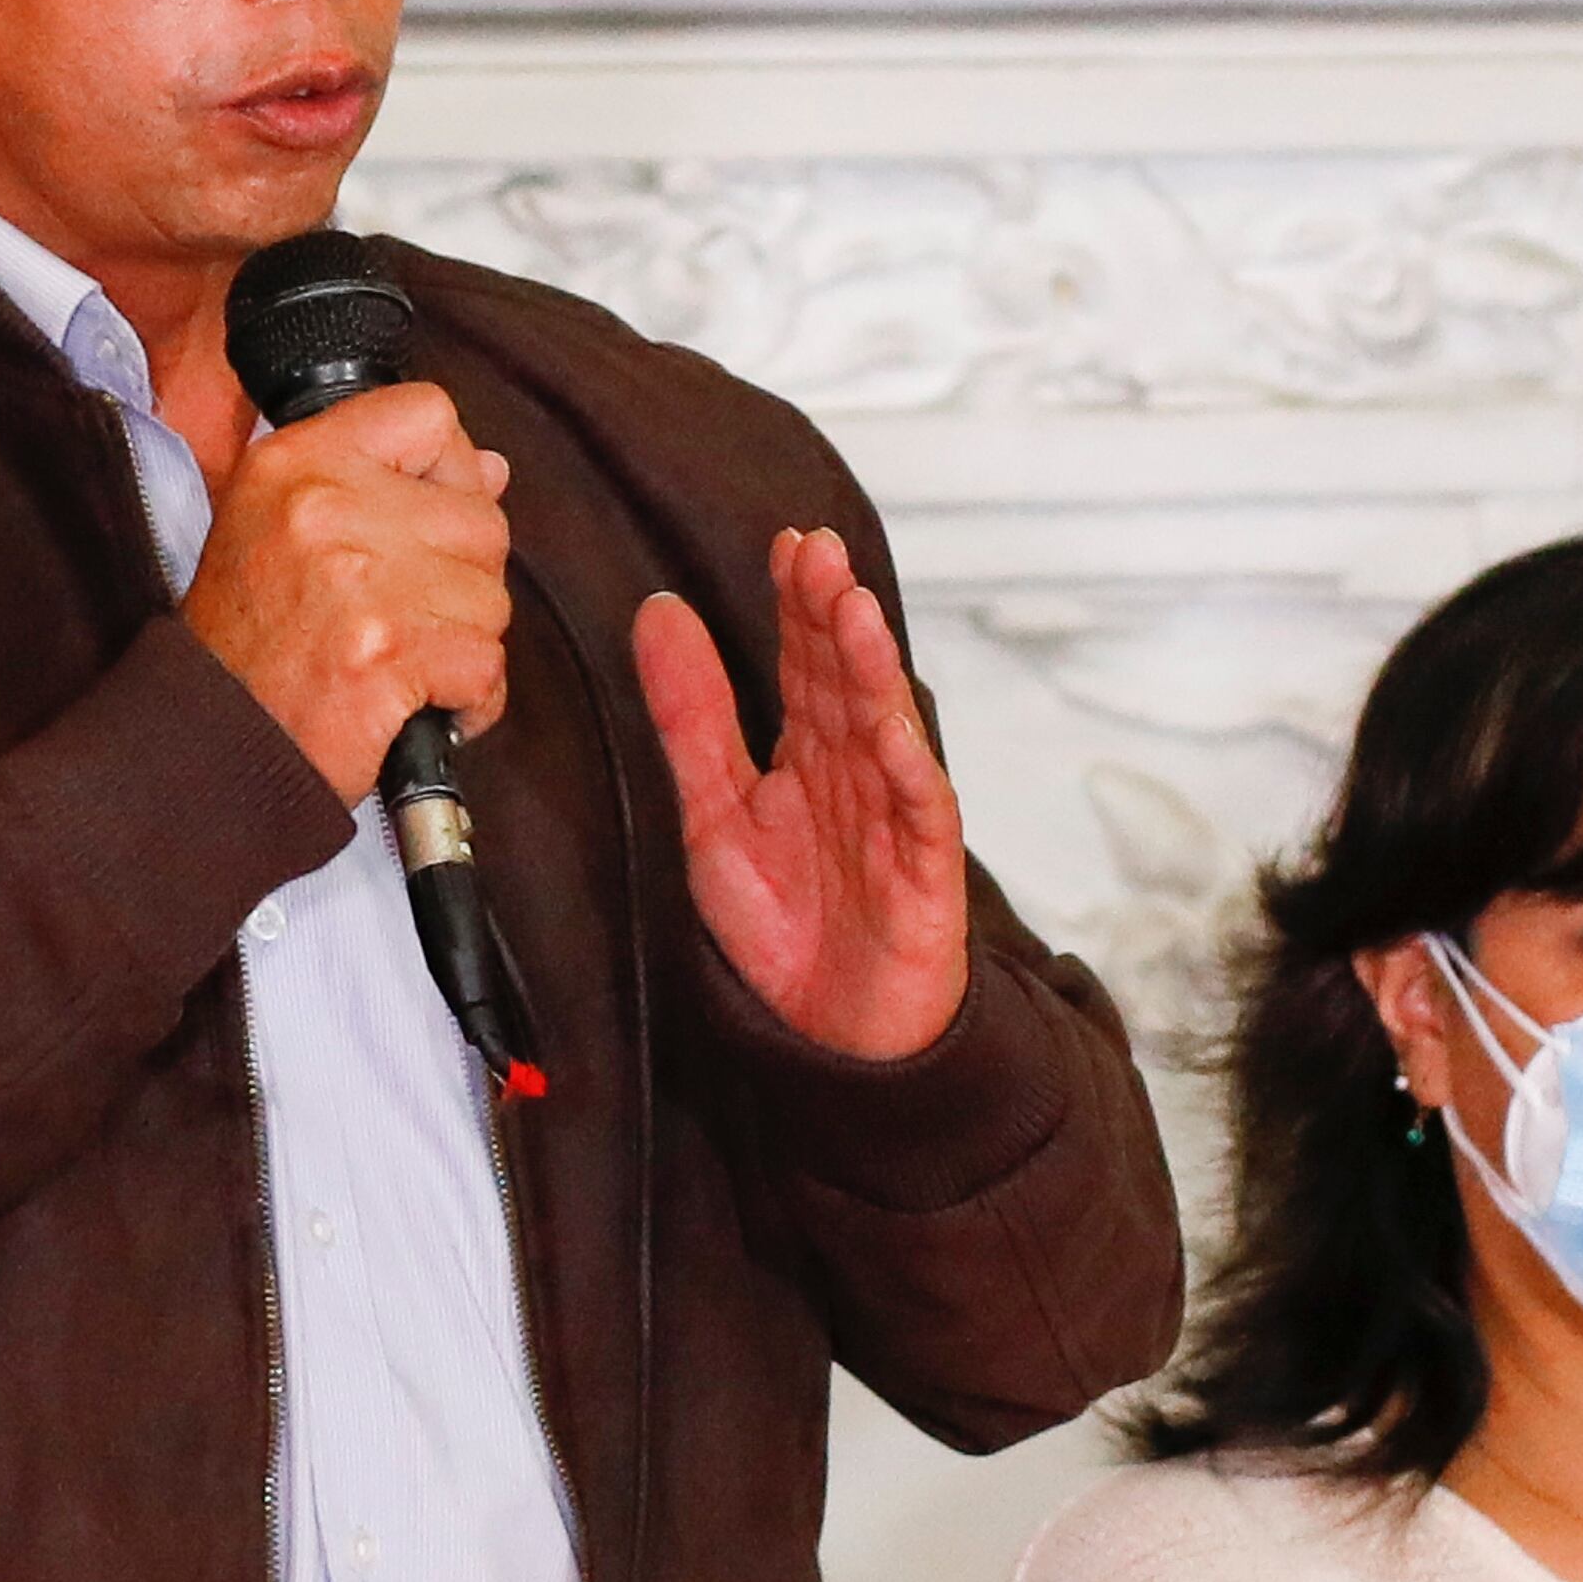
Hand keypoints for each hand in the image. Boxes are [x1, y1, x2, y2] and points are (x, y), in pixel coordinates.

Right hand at [183, 383, 512, 803]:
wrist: (210, 745)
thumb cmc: (249, 646)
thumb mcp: (282, 529)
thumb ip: (386, 484)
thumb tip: (491, 470)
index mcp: (296, 461)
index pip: (426, 413)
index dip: (448, 472)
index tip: (425, 523)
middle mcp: (325, 505)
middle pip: (480, 519)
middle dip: (458, 583)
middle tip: (397, 619)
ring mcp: (358, 578)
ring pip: (491, 599)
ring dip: (461, 646)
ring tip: (398, 664)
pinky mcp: (387, 651)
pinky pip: (487, 665)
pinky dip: (468, 701)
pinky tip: (419, 705)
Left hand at [633, 526, 971, 1061]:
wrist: (826, 1036)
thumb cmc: (784, 926)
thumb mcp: (713, 812)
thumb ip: (690, 716)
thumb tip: (659, 611)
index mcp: (810, 753)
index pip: (806, 662)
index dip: (798, 606)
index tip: (786, 545)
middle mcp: (857, 771)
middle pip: (847, 680)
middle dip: (834, 616)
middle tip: (818, 553)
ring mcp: (895, 817)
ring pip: (886, 728)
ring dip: (872, 669)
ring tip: (853, 610)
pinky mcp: (924, 872)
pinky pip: (920, 811)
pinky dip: (910, 766)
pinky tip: (892, 724)